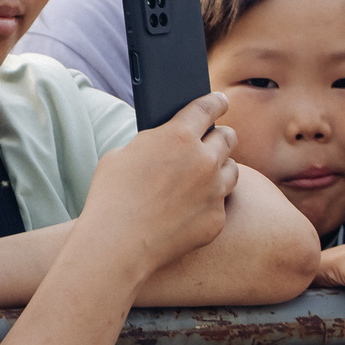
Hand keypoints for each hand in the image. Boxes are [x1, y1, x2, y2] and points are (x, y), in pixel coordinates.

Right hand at [74, 93, 238, 282]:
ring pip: (232, 170)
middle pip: (227, 137)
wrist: (118, 243)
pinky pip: (221, 203)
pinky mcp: (216, 219)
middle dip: (221, 135)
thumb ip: (152, 145)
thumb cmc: (112, 196)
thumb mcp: (123, 155)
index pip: (207, 108)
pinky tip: (191, 208)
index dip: (215, 102)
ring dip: (221, 167)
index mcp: (178, 136)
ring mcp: (214, 192)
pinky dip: (209, 202)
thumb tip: (164, 147)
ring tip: (207, 173)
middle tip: (214, 138)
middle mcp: (204, 160)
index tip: (220, 100)